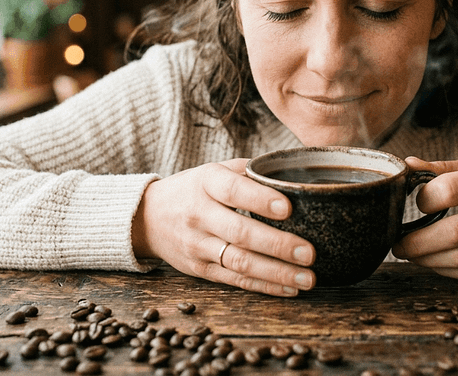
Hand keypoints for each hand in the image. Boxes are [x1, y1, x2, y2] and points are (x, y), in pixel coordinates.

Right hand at [132, 159, 315, 296]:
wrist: (147, 217)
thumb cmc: (193, 190)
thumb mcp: (214, 170)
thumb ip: (250, 171)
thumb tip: (294, 175)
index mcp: (206, 183)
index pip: (233, 190)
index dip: (260, 200)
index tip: (288, 208)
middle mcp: (199, 214)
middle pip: (240, 232)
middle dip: (278, 245)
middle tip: (309, 253)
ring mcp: (198, 245)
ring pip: (239, 262)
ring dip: (276, 273)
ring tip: (307, 278)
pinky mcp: (199, 269)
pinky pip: (235, 280)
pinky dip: (264, 285)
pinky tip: (289, 287)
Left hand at [392, 157, 457, 278]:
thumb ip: (442, 169)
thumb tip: (406, 166)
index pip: (450, 190)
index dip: (425, 201)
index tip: (417, 204)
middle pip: (454, 232)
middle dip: (418, 242)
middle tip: (398, 244)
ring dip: (428, 260)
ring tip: (411, 254)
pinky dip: (446, 270)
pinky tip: (433, 262)